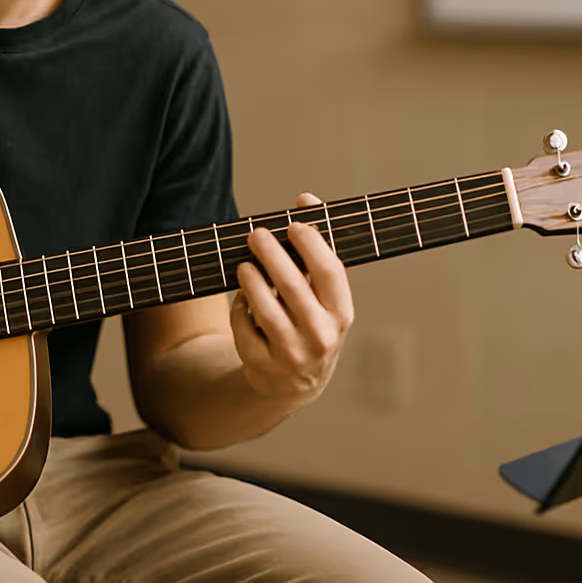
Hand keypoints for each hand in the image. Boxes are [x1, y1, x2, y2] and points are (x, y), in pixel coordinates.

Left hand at [229, 192, 354, 412]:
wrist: (294, 383)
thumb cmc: (309, 322)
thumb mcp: (321, 295)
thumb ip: (315, 249)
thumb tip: (306, 199)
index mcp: (341, 315)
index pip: (331, 274)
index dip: (312, 245)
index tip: (293, 224)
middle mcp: (321, 337)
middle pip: (293, 288)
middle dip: (271, 255)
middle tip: (255, 234)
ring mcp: (291, 355)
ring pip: (264, 309)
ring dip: (251, 280)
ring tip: (244, 265)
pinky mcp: (262, 366)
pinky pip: (243, 327)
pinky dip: (240, 308)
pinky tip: (243, 300)